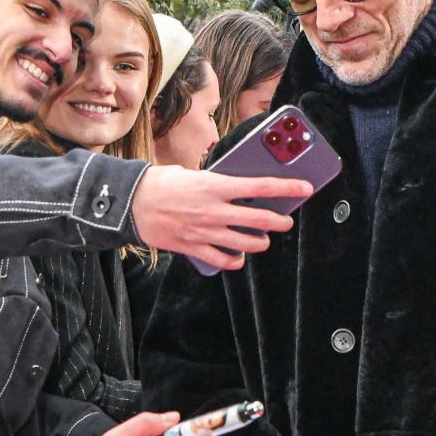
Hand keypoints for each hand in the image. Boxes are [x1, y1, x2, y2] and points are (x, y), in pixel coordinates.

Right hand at [130, 165, 312, 270]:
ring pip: (246, 243)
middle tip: (286, 221)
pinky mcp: (193, 247)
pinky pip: (223, 260)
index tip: (304, 187)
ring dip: (260, 242)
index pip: (259, 186)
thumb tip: (240, 190)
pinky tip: (239, 257)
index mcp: (214, 185)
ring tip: (263, 239)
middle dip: (278, 221)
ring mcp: (204, 231)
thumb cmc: (161, 183)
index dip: (286, 187)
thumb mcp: (192, 174)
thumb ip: (217, 182)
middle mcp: (213, 209)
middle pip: (258, 219)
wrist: (130, 203)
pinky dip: (235, 260)